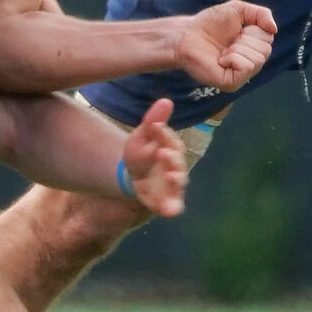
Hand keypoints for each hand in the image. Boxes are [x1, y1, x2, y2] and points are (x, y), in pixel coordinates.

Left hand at [119, 99, 188, 217]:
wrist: (133, 177)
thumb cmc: (141, 153)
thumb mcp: (141, 136)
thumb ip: (152, 120)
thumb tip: (166, 100)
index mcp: (171, 147)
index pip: (169, 140)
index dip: (163, 135)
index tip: (155, 127)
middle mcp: (177, 166)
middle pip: (178, 162)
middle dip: (172, 158)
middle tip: (163, 153)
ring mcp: (173, 185)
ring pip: (179, 183)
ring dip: (175, 179)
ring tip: (170, 175)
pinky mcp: (167, 201)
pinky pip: (174, 205)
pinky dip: (173, 208)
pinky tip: (170, 211)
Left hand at [173, 0, 276, 90]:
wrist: (187, 35)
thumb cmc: (209, 23)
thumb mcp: (238, 9)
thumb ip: (261, 14)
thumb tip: (274, 29)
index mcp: (254, 47)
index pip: (269, 38)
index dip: (253, 30)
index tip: (237, 30)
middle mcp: (250, 63)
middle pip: (265, 50)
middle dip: (245, 40)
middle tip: (228, 41)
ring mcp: (241, 75)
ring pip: (257, 60)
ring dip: (237, 49)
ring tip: (223, 50)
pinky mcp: (231, 83)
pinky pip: (246, 68)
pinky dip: (234, 58)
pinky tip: (221, 59)